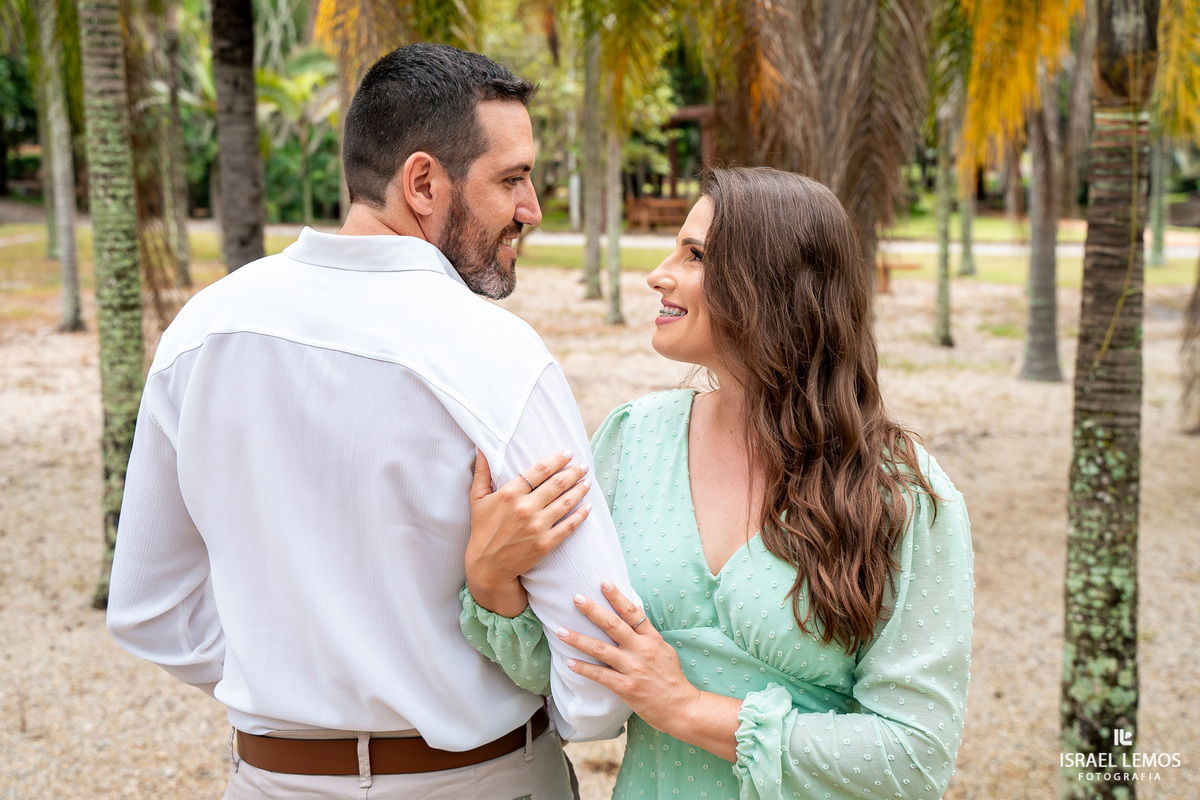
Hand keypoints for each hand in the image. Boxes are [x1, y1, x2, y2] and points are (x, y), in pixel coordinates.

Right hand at [466, 449, 592, 616]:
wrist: (487, 567)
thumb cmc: (482, 530)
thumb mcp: (477, 499)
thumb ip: (481, 472)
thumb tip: (481, 448)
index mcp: (510, 494)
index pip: (540, 470)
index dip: (557, 460)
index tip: (568, 454)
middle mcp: (525, 508)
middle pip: (557, 484)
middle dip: (574, 472)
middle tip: (583, 466)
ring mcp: (537, 526)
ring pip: (566, 502)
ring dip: (580, 490)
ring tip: (588, 482)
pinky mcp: (545, 543)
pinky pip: (569, 526)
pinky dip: (581, 515)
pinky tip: (588, 507)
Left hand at [559, 582, 702, 736]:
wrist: (682, 707)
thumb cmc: (672, 678)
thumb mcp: (664, 649)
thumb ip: (647, 634)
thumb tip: (633, 613)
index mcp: (652, 639)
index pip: (632, 612)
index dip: (617, 596)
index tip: (603, 582)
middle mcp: (641, 650)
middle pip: (613, 625)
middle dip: (593, 611)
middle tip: (577, 598)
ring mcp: (633, 668)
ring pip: (601, 650)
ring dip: (578, 639)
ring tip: (561, 631)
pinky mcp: (626, 687)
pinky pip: (600, 675)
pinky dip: (583, 669)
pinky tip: (569, 662)